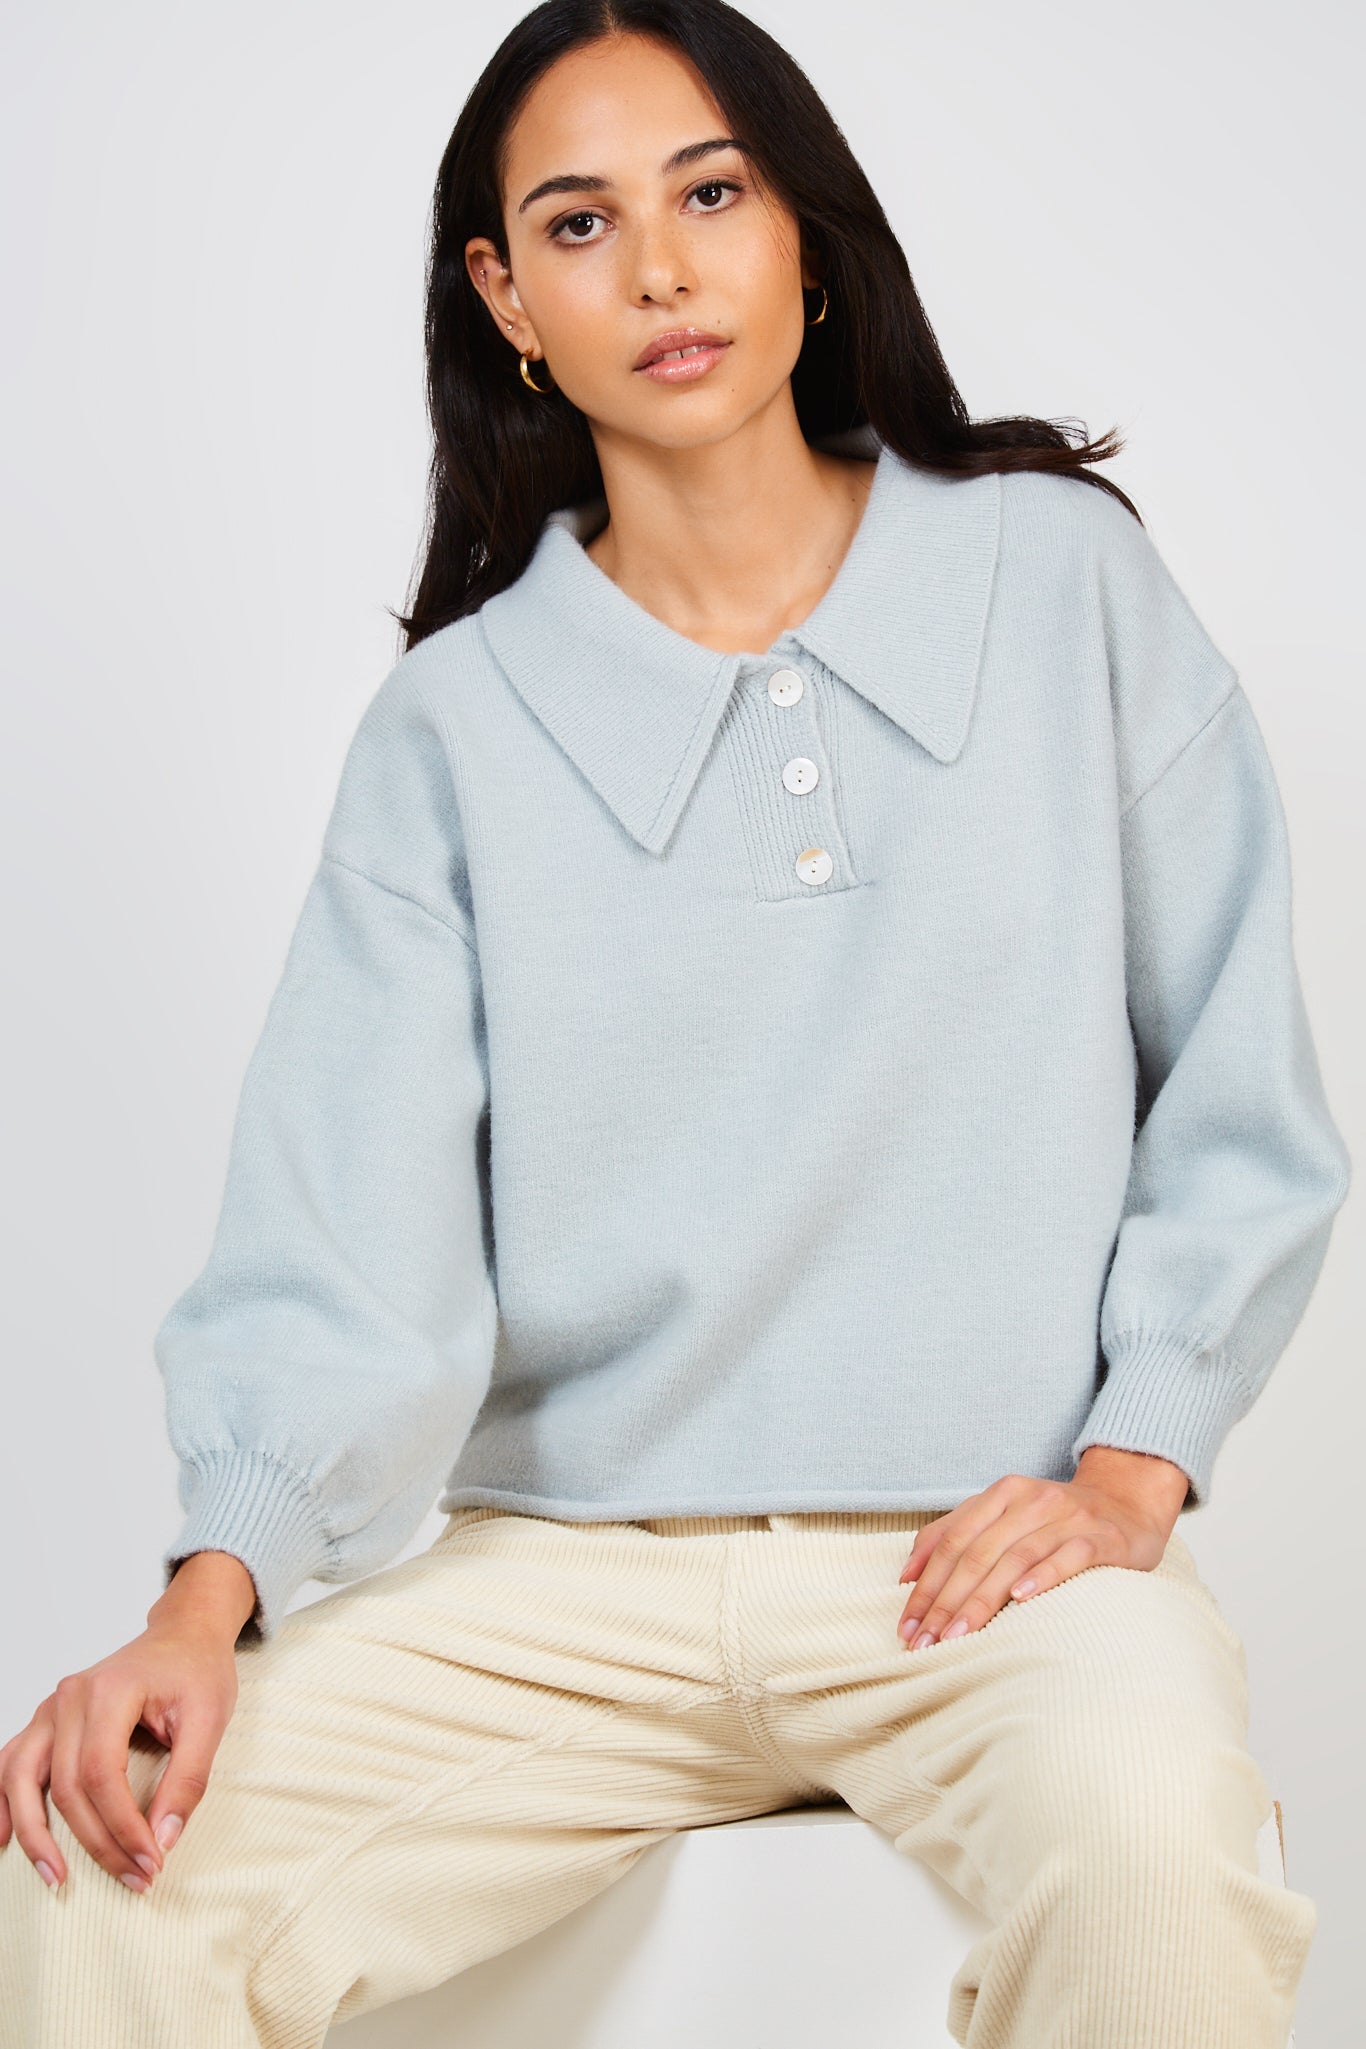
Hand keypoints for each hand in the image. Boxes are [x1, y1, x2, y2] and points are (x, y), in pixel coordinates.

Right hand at [0, 1553, 254, 1892]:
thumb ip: (188, 1779)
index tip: (151, 1861)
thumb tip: (163, 1839)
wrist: (184, 1635)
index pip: (102, 1775)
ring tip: (57, 1876)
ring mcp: (53, 1708)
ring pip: (23, 1778)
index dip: (122, 1826)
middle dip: (99, 1842)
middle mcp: (71, 1698)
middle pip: (68, 1787)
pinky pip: (13, 1763)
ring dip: (36, 1833)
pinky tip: (5, 1839)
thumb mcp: (211, 1718)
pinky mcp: (49, 1720)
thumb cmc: (197, 1670)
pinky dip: (4, 1802)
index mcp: (110, 1690)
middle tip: (135, 1877)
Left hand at [895, 1450, 1190, 1650]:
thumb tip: (906, 1574)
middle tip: (925, 1642)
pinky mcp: (1100, 1537)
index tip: (907, 1625)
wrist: (1128, 1503)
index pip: (952, 1541)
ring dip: (981, 1600)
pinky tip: (1021, 1601)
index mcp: (1001, 1494)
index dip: (926, 1585)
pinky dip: (1042, 1577)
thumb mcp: (1004, 1516)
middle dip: (945, 1601)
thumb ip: (955, 1534)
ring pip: (1013, 1559)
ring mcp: (1066, 1517)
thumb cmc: (1055, 1520)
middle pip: (977, 1553)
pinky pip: (1067, 1556)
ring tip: (957, 1635)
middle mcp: (1030, 1500)